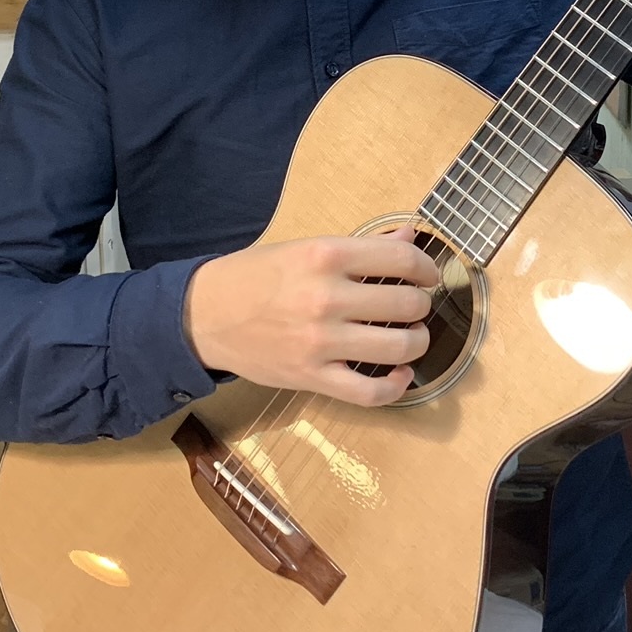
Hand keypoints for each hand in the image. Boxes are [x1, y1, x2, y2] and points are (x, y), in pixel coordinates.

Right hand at [184, 228, 440, 406]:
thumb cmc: (255, 276)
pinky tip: (401, 374)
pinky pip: (370, 392)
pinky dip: (396, 386)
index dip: (427, 268)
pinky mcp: (312, 377)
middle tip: (414, 306)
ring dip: (417, 342)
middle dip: (421, 305)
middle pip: (407, 304)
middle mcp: (326, 297)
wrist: (204, 315)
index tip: (427, 275)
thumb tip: (410, 239)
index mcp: (326, 256)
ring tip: (411, 337)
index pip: (403, 261)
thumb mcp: (305, 247)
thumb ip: (361, 247)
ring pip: (398, 348)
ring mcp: (320, 342)